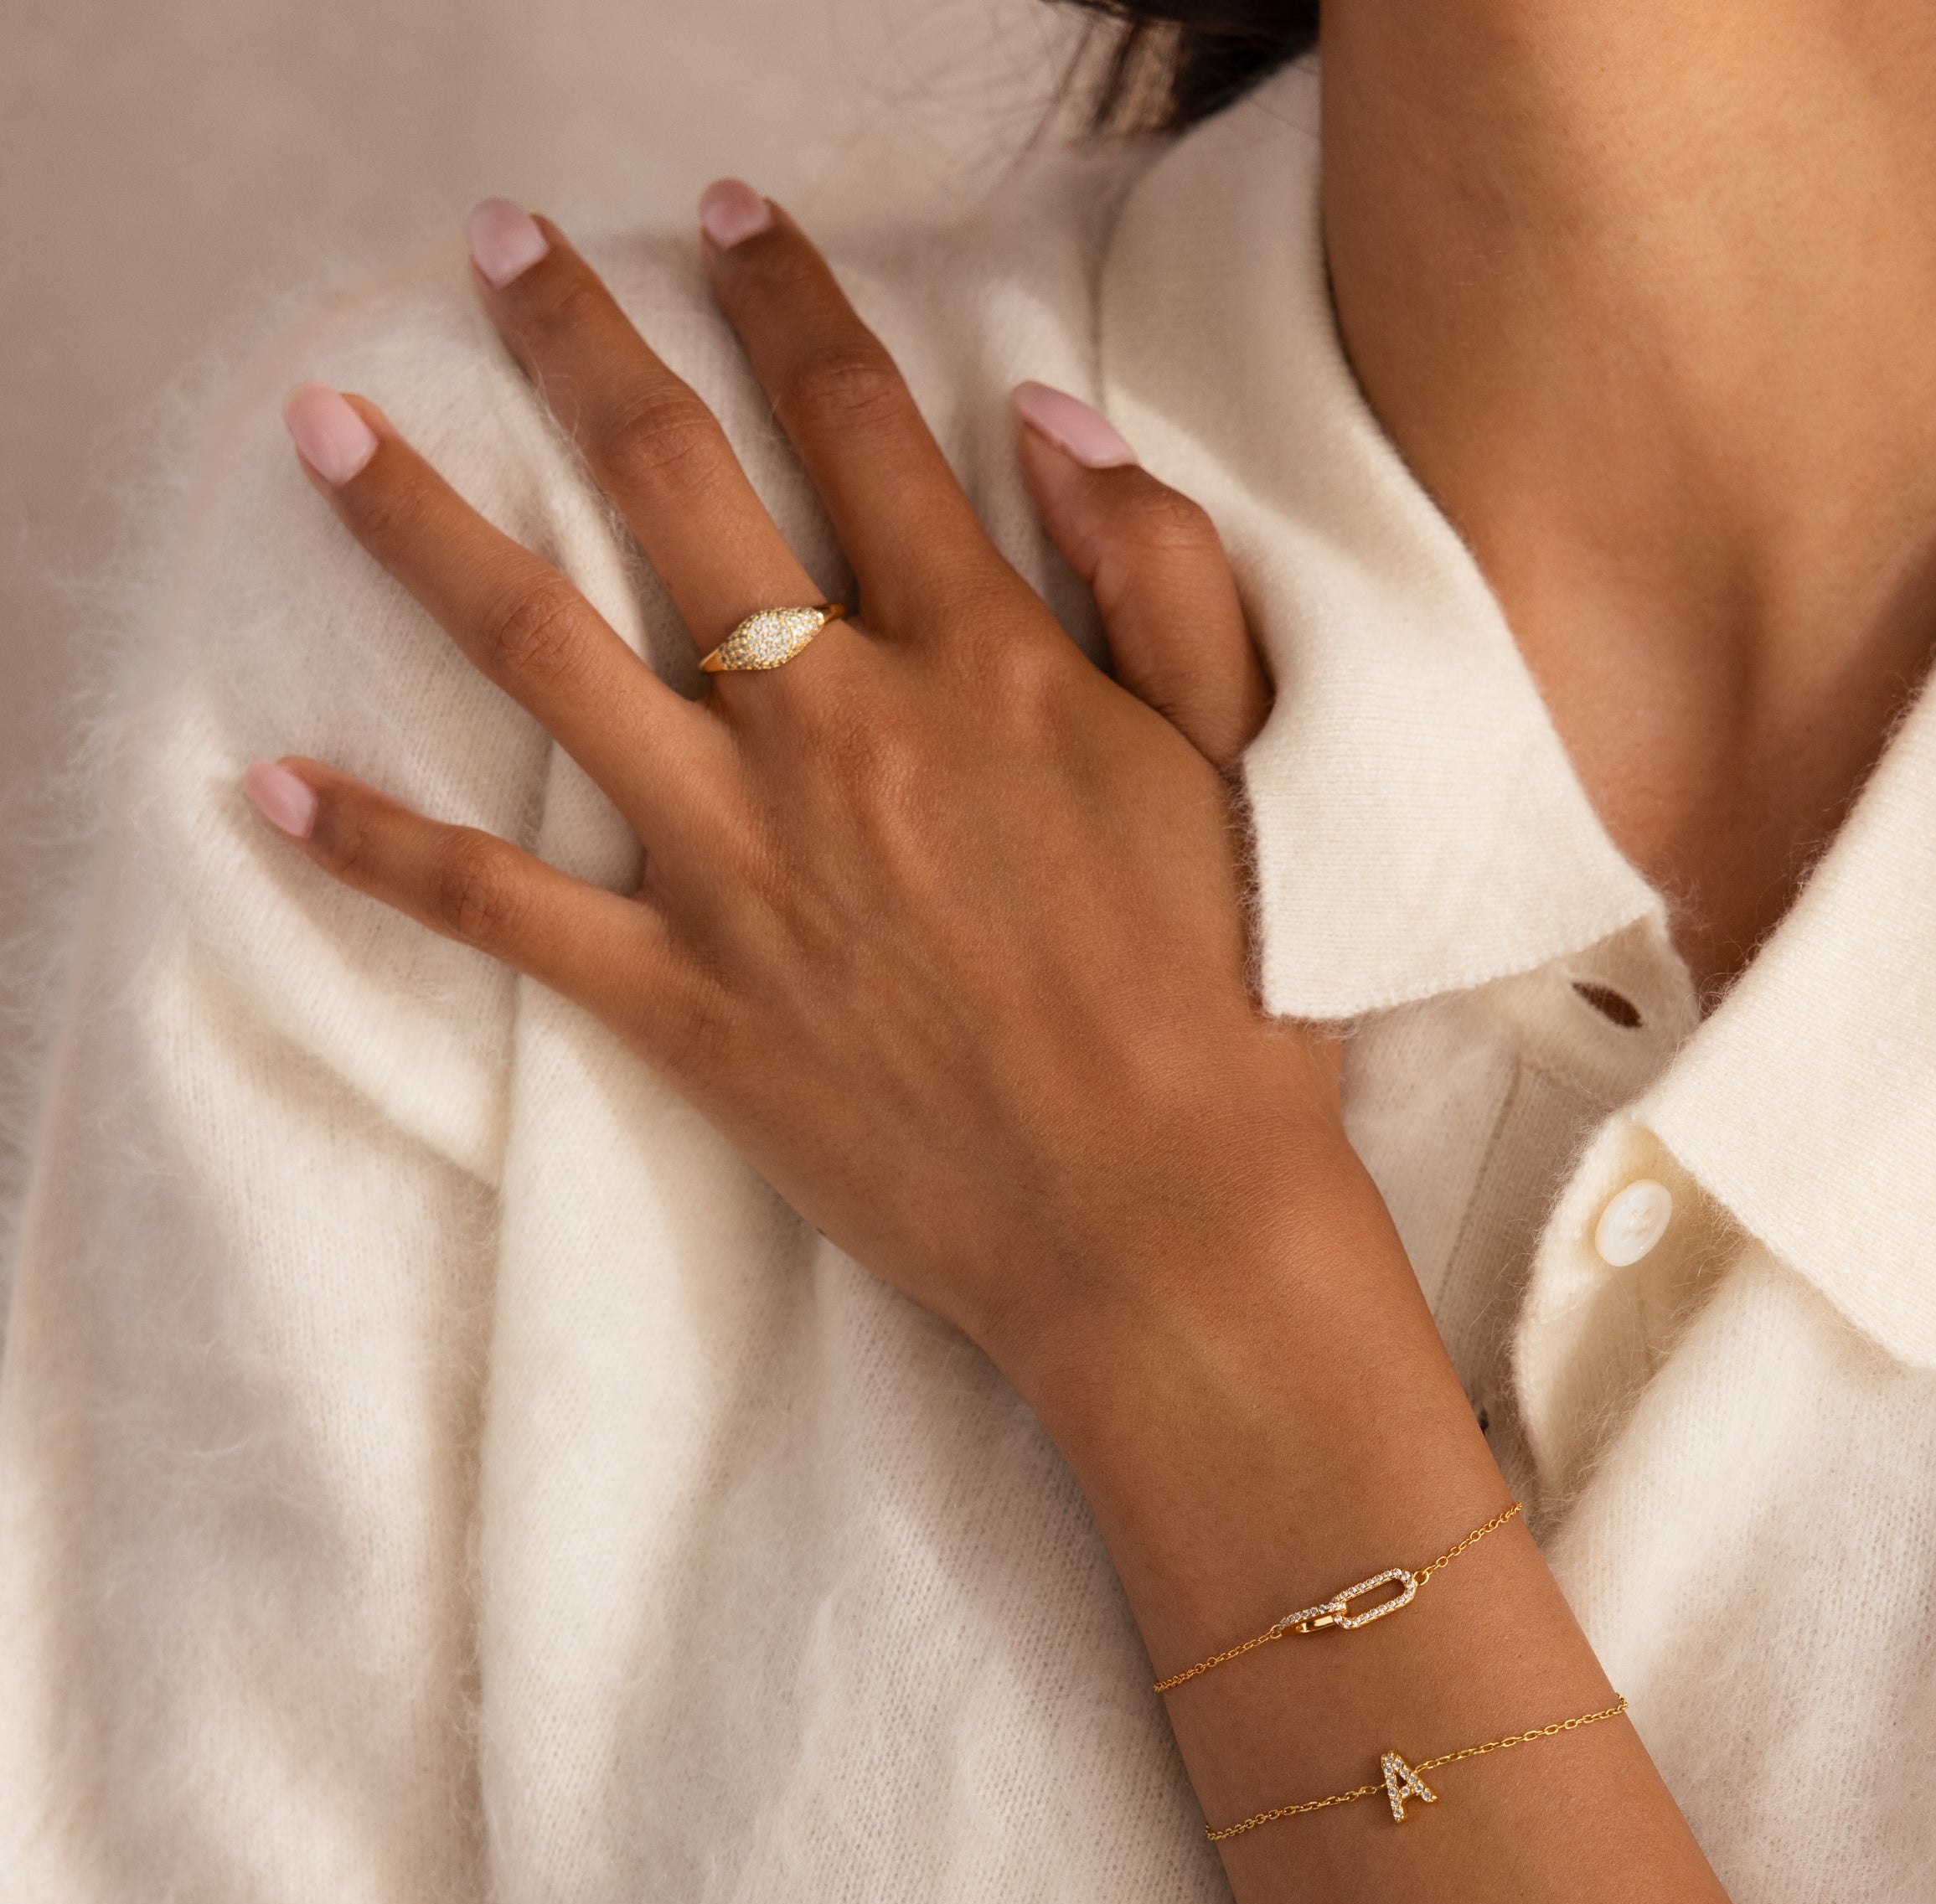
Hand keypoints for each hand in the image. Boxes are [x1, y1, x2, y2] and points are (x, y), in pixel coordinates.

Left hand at [248, 185, 1345, 1398]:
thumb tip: (1050, 419)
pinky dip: (381, 849)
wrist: (1165, 1232)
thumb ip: (1159, 572)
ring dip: (420, 526)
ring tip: (326, 430)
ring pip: (542, 652)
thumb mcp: (1241, 762)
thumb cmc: (1228, 1007)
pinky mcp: (686, 1003)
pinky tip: (276, 788)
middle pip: (670, 482)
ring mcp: (746, 867)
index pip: (860, 424)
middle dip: (578, 341)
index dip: (789, 299)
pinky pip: (500, 909)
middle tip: (502, 250)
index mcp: (983, 664)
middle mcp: (840, 732)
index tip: (731, 221)